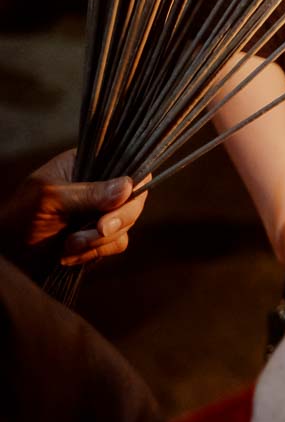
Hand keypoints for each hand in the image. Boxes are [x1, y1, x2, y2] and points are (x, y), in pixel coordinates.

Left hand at [0, 149, 146, 265]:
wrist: (6, 254)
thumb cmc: (19, 215)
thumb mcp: (50, 197)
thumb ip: (89, 193)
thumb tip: (129, 187)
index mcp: (89, 166)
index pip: (129, 167)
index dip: (134, 186)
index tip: (120, 202)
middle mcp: (100, 188)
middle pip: (134, 200)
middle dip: (118, 218)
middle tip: (100, 230)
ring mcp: (100, 214)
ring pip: (126, 225)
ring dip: (101, 240)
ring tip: (70, 245)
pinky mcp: (99, 239)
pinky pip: (116, 244)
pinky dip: (96, 253)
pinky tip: (69, 255)